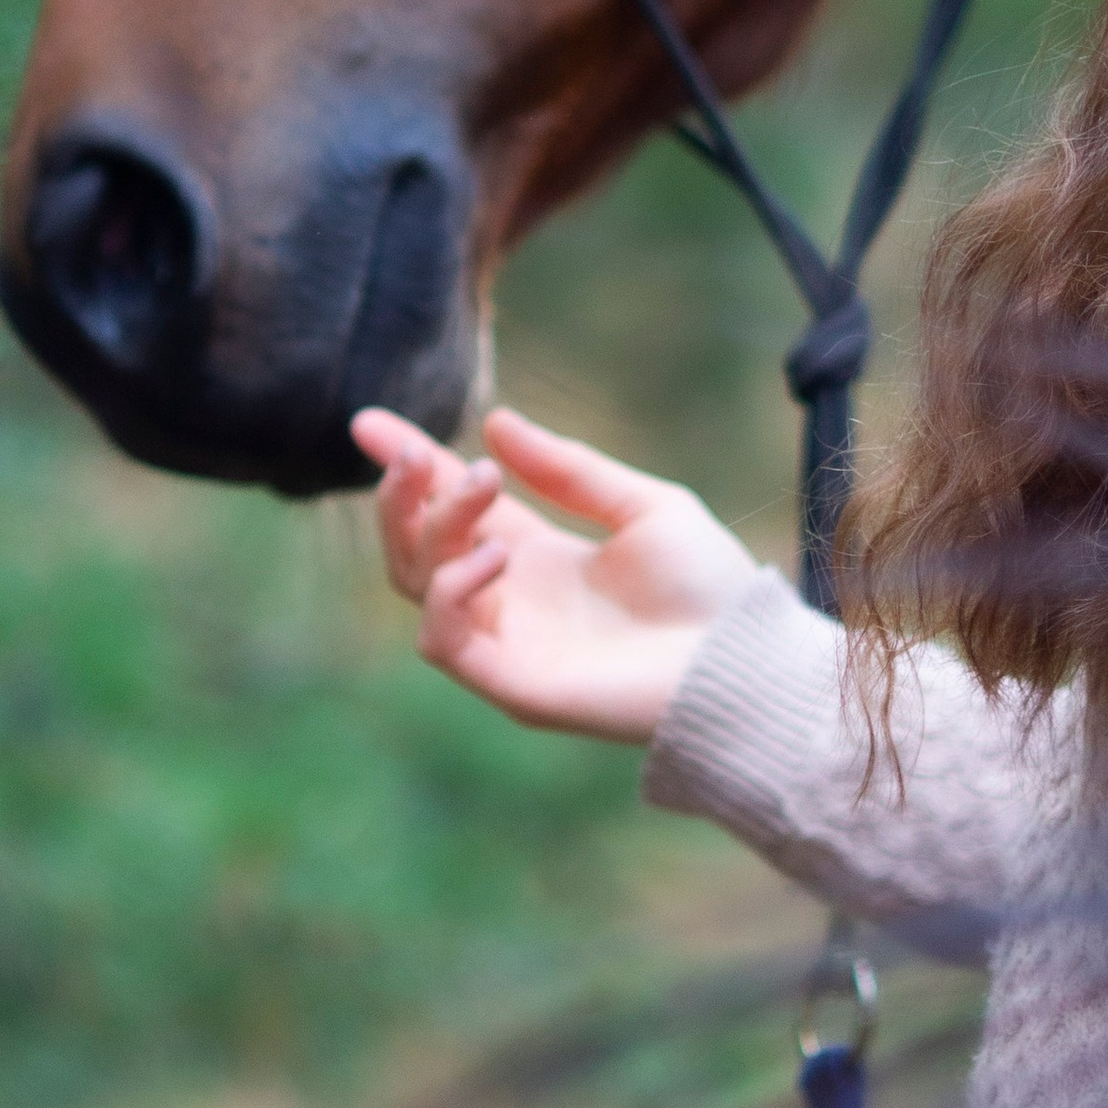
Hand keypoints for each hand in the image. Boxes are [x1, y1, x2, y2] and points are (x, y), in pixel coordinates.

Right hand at [352, 400, 764, 744]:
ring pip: (417, 584)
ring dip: (432, 528)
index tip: (368, 424)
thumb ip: (569, 469)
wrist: (739, 659)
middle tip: (418, 456)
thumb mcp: (642, 505)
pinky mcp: (509, 683)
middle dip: (406, 495)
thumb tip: (495, 423)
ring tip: (482, 486)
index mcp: (537, 556)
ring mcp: (504, 643)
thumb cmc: (705, 587)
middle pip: (416, 547)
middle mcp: (509, 599)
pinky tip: (494, 553)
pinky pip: (442, 639)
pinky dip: (450, 590)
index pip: (451, 508)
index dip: (410, 467)